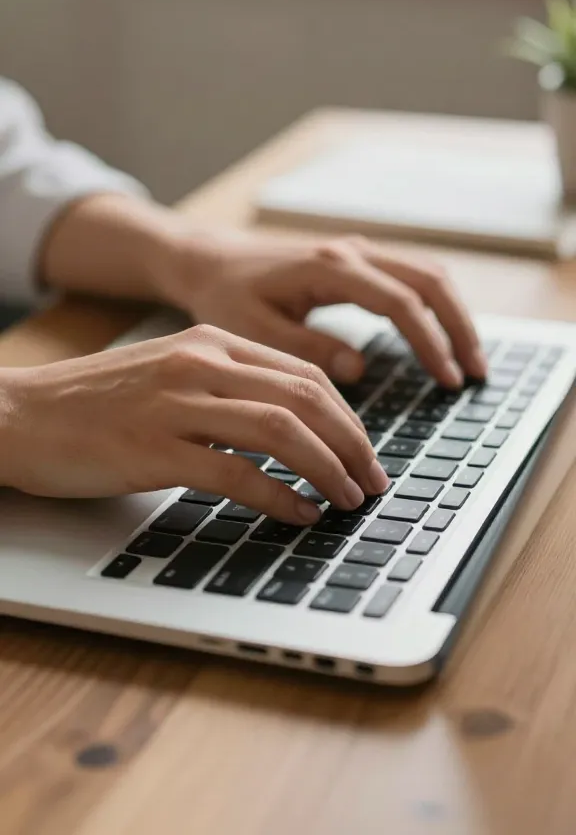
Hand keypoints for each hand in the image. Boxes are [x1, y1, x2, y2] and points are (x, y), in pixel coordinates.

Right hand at [0, 325, 387, 522]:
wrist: (20, 413)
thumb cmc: (97, 402)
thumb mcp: (170, 374)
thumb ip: (228, 388)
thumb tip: (293, 426)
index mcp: (211, 343)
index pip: (304, 374)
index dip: (348, 418)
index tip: (366, 453)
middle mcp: (200, 364)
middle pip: (305, 398)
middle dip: (352, 445)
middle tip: (372, 482)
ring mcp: (176, 404)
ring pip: (281, 430)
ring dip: (327, 469)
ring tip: (347, 500)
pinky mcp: (153, 448)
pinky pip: (236, 472)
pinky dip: (279, 496)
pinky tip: (298, 514)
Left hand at [155, 230, 486, 388]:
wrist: (209, 261)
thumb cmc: (225, 296)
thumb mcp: (253, 329)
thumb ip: (305, 348)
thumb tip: (358, 368)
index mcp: (329, 267)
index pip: (400, 302)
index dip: (430, 343)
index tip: (448, 381)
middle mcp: (351, 252)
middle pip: (429, 280)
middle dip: (458, 327)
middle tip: (475, 374)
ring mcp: (357, 252)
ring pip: (427, 274)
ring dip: (454, 315)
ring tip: (469, 362)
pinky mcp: (357, 261)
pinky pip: (411, 277)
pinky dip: (435, 306)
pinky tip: (441, 339)